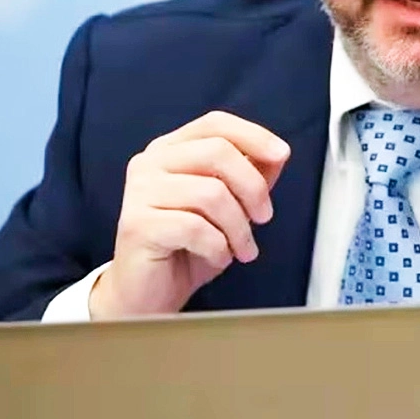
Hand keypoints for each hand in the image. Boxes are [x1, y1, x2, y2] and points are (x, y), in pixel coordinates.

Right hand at [89, 110, 290, 318]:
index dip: (253, 135)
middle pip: (217, 152)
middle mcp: (150, 163)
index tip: (282, 154)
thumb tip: (278, 153)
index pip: (215, 124)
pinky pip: (195, 227)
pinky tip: (217, 257)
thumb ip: (251, 176)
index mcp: (170, 150)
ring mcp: (140, 192)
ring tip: (242, 248)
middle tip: (264, 218)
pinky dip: (218, 247)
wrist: (149, 295)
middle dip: (253, 187)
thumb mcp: (230, 207)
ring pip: (211, 193)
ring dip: (239, 227)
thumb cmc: (188, 248)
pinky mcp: (137, 224)